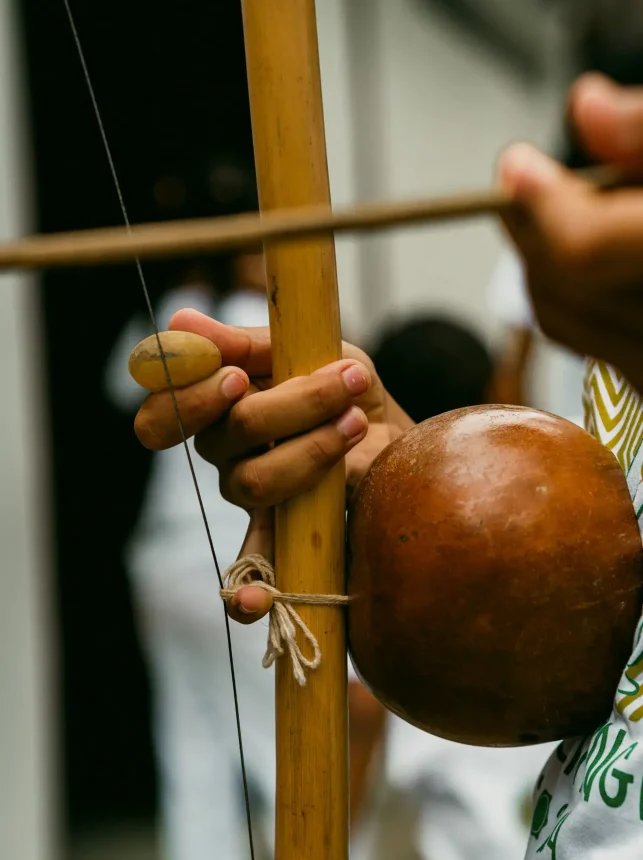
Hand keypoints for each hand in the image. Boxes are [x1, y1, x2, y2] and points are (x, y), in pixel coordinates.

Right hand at [134, 308, 412, 620]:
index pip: (162, 415)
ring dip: (313, 448)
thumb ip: (248, 342)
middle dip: (287, 407)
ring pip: (253, 482)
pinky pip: (254, 571)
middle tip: (338, 382)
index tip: (238, 376)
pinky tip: (251, 608)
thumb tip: (179, 321)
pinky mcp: (287, 535)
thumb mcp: (309, 350)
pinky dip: (248, 595)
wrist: (399, 435)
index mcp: (221, 410)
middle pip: (223, 440)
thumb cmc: (347, 387)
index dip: (188, 397)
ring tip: (358, 421)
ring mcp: (254, 498)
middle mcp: (227, 457)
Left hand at [497, 74, 642, 392]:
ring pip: (566, 321)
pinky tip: (600, 259)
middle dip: (533, 230)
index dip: (543, 205)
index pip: (586, 251)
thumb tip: (587, 107)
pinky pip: (593, 345)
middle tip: (526, 180)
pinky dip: (578, 298)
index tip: (517, 164)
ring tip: (559, 210)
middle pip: (564, 288)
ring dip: (547, 264)